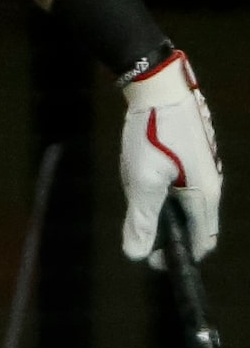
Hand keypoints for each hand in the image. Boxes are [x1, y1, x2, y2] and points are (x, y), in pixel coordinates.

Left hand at [123, 49, 221, 263]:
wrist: (157, 86)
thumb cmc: (152, 133)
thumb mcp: (142, 181)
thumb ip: (142, 219)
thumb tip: (137, 255)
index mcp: (205, 196)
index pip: (203, 241)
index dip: (181, 257)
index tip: (155, 261)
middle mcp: (211, 184)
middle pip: (195, 224)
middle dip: (169, 233)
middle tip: (138, 230)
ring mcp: (204, 167)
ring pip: (185, 202)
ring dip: (162, 208)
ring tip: (135, 190)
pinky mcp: (192, 154)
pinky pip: (179, 183)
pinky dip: (161, 188)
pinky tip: (140, 170)